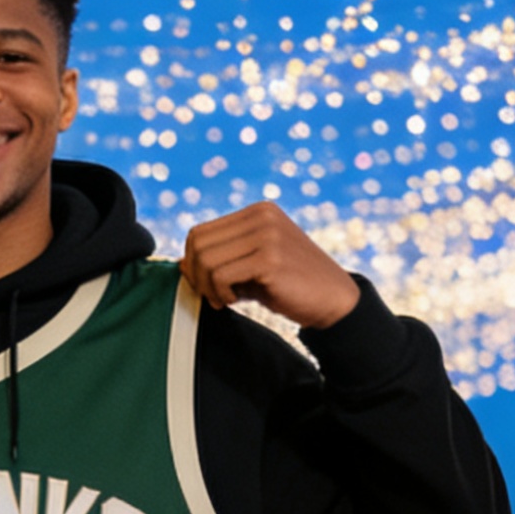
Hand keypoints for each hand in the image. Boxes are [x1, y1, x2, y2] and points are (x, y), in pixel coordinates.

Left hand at [179, 202, 360, 329]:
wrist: (334, 301)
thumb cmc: (291, 285)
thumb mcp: (253, 265)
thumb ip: (222, 259)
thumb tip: (180, 264)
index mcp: (258, 212)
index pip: (200, 231)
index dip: (193, 261)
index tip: (206, 284)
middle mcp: (262, 216)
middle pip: (198, 242)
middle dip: (197, 274)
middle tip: (213, 296)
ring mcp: (267, 235)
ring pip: (206, 259)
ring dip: (207, 287)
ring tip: (224, 300)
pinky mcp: (270, 258)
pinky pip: (221, 275)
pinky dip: (220, 293)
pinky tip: (234, 301)